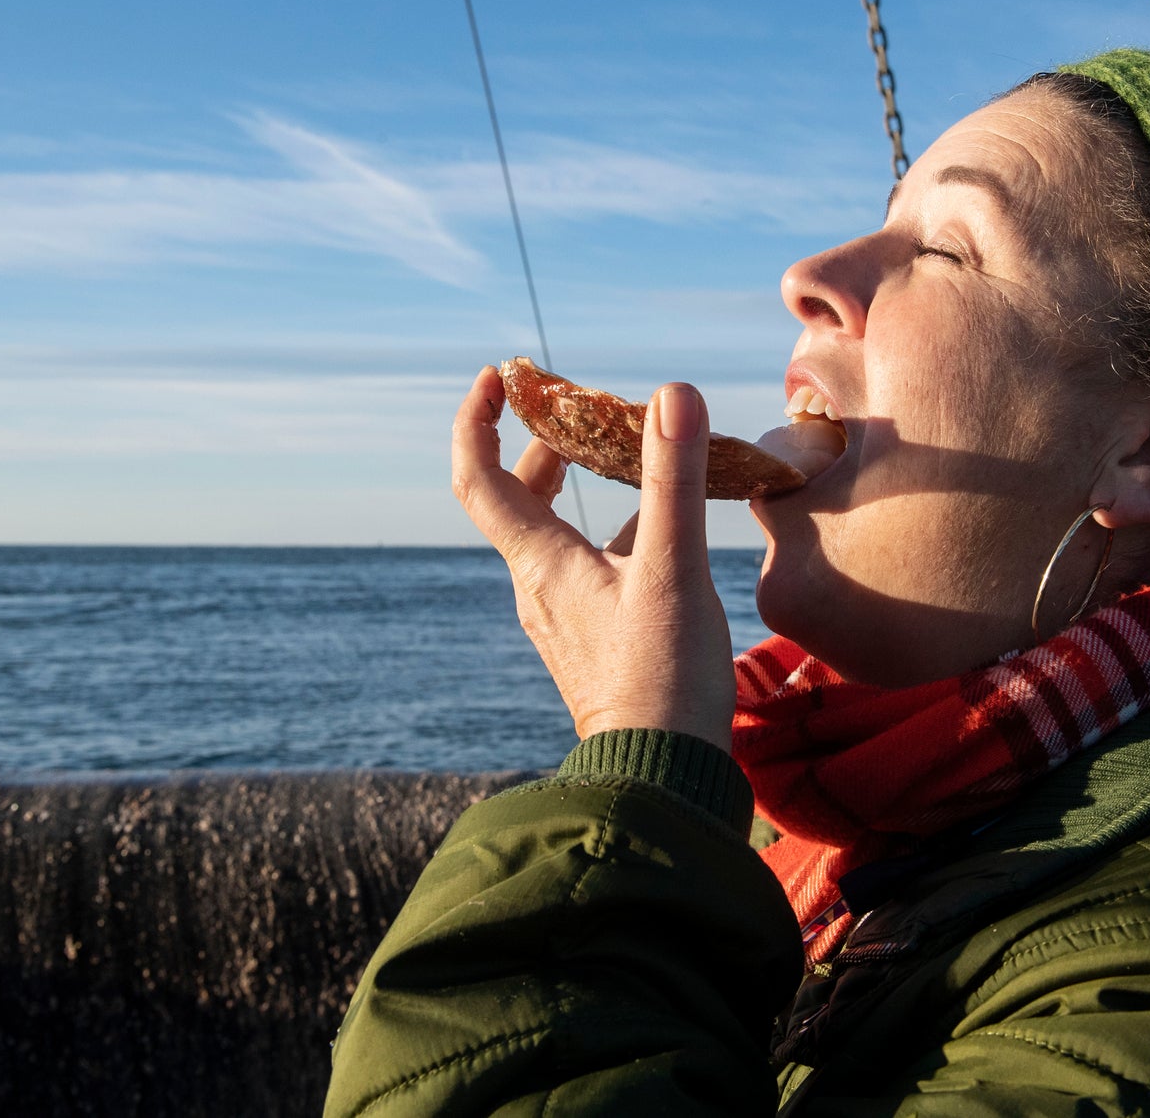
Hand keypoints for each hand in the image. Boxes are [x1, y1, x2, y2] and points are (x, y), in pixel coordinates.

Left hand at [451, 366, 735, 749]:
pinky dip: (618, 530)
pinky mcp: (596, 640)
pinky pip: (590, 566)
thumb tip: (673, 395)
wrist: (661, 775)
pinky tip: (667, 529)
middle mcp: (540, 587)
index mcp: (541, 563)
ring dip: (583, 485)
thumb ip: (673, 481)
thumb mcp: (673, 570)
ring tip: (631, 450)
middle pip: (518, 499)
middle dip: (543, 444)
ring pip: (557, 532)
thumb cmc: (662, 678)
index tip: (500, 375)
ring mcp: (565, 616)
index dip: (476, 420)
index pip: (478, 478)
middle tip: (578, 406)